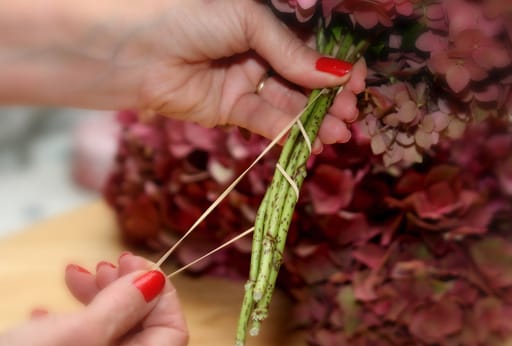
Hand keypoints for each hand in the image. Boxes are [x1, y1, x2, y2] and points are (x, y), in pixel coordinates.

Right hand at [0, 253, 187, 345]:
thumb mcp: (84, 331)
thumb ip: (125, 304)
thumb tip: (155, 281)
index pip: (172, 332)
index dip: (160, 294)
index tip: (136, 264)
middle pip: (142, 329)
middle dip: (126, 290)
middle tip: (103, 265)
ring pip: (110, 332)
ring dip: (97, 298)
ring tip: (73, 275)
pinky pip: (80, 344)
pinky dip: (71, 320)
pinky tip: (46, 311)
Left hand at [137, 0, 367, 149]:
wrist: (133, 50)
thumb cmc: (188, 18)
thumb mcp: (247, 22)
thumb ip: (290, 52)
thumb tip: (337, 75)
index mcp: (264, 23)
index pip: (310, 47)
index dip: (334, 65)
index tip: (358, 81)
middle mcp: (258, 53)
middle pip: (303, 79)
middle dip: (328, 97)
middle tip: (350, 113)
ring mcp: (244, 83)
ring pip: (288, 104)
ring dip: (314, 119)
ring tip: (338, 132)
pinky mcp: (229, 111)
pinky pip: (265, 122)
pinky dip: (288, 132)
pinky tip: (311, 141)